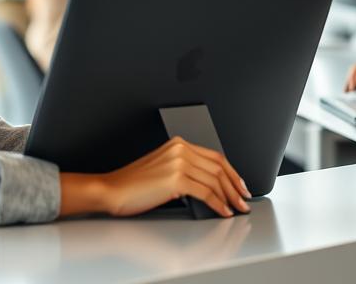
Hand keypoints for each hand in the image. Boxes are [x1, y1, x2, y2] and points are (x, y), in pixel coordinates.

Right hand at [98, 136, 250, 217]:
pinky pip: (206, 193)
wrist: (111, 190)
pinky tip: (223, 211)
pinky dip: (218, 204)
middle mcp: (180, 149)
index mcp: (178, 144)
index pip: (215, 156)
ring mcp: (178, 163)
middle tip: (244, 199)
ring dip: (230, 197)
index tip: (240, 185)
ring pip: (215, 180)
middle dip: (235, 186)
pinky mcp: (175, 179)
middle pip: (219, 167)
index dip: (232, 172)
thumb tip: (211, 185)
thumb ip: (186, 170)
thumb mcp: (163, 170)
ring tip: (236, 208)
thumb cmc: (133, 184)